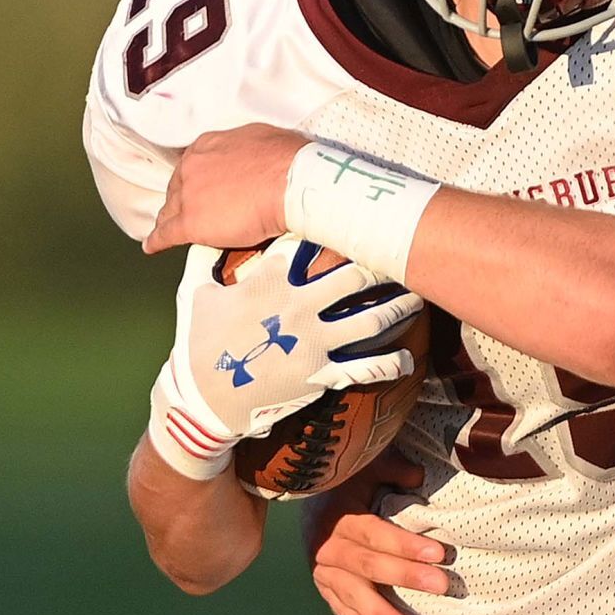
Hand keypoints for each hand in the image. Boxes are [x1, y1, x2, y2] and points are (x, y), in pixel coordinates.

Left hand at [144, 124, 308, 253]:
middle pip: (178, 188)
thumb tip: (249, 157)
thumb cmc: (288, 160)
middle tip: (194, 210)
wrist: (291, 184)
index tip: (202, 187)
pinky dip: (157, 241)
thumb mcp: (261, 139)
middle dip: (184, 199)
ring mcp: (188, 196)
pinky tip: (152, 246)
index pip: (192, 165)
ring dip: (171, 220)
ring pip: (171, 211)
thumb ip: (243, 149)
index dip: (196, 179)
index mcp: (207, 145)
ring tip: (169, 229)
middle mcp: (192, 167)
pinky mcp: (191, 223)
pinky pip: (166, 234)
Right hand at [148, 238, 423, 478]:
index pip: (305, 244)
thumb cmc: (196, 343)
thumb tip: (204, 225)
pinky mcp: (320, 374)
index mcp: (267, 282)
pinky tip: (407, 357)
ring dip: (400, 307)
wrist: (202, 401)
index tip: (355, 214)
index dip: (330, 227)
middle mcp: (297, 308)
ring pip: (370, 319)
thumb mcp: (194, 293)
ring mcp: (312, 342)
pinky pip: (364, 369)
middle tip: (403, 251)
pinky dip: (390, 363)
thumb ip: (204, 255)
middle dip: (381, 262)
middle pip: (352, 276)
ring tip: (419, 295)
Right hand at [304, 448, 452, 614]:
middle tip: (440, 586)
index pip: (375, 532)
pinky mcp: (323, 586)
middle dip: (404, 577)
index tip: (439, 553)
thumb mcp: (369, 468)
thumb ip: (394, 470)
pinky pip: (338, 607)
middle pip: (367, 565)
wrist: (312, 501)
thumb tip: (418, 477)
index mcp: (341, 516)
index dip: (405, 543)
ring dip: (377, 613)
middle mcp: (328, 545)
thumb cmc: (351, 483)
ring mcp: (322, 570)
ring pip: (351, 593)